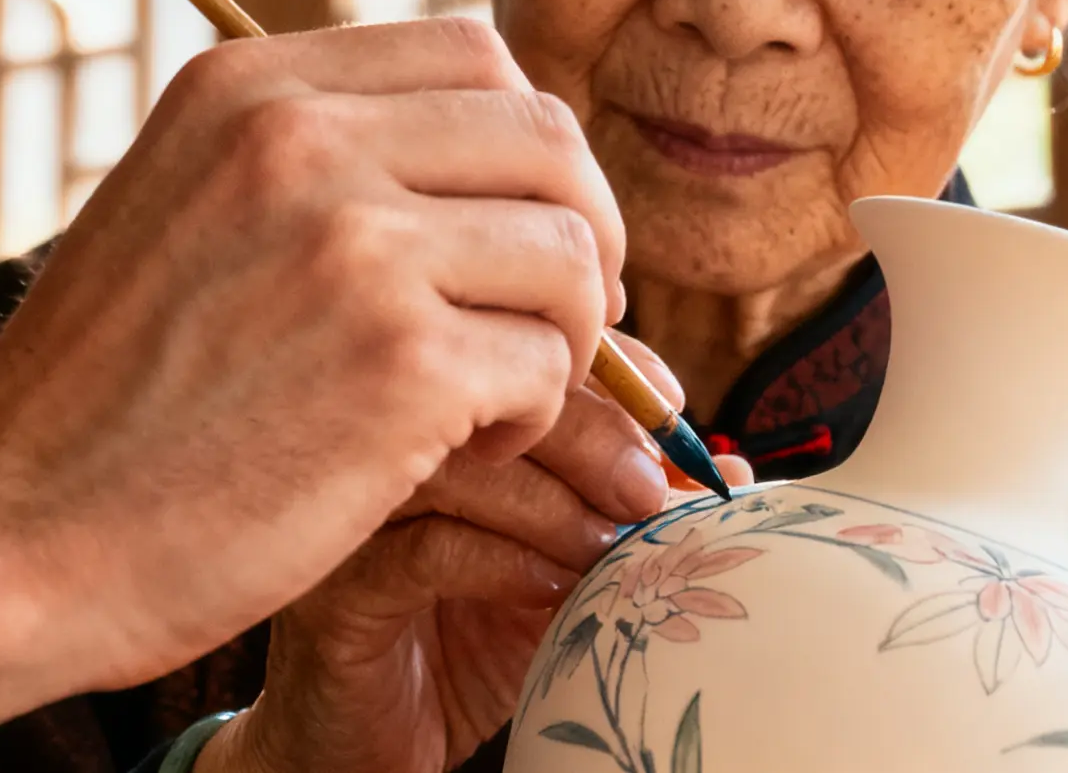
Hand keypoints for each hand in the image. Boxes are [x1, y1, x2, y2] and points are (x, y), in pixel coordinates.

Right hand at [0, 20, 625, 703]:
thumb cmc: (96, 401)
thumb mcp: (178, 209)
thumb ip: (300, 162)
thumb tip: (472, 156)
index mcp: (248, 85)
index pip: (472, 54)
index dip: (526, 145)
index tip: (520, 222)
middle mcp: (302, 136)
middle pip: (545, 138)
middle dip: (582, 229)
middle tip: (560, 315)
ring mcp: (354, 242)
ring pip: (567, 252)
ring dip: (561, 334)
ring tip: (491, 397)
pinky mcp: (398, 362)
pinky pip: (547, 363)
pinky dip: (530, 415)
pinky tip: (457, 450)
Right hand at [202, 334, 752, 772]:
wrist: (369, 740)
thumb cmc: (466, 637)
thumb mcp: (566, 565)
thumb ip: (632, 515)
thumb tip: (730, 473)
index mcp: (436, 409)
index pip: (520, 336)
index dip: (608, 361)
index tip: (673, 407)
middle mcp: (386, 441)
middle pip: (485, 385)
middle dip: (592, 433)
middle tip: (649, 492)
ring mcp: (354, 513)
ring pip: (456, 464)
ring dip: (555, 505)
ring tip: (610, 551)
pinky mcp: (337, 588)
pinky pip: (425, 550)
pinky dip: (507, 563)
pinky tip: (552, 588)